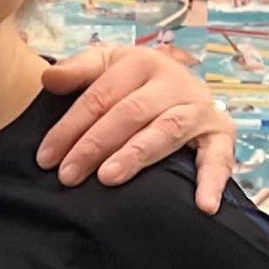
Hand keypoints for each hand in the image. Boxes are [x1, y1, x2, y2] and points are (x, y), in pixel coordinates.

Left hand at [37, 42, 235, 212]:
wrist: (182, 86)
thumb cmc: (133, 83)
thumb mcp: (106, 67)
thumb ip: (78, 70)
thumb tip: (48, 76)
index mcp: (142, 62)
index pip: (101, 96)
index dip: (71, 127)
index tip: (46, 157)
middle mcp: (174, 81)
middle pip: (130, 113)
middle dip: (95, 145)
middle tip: (69, 175)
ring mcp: (199, 108)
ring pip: (165, 131)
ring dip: (136, 155)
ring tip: (109, 178)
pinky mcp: (222, 133)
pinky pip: (220, 157)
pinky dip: (213, 181)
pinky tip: (203, 206)